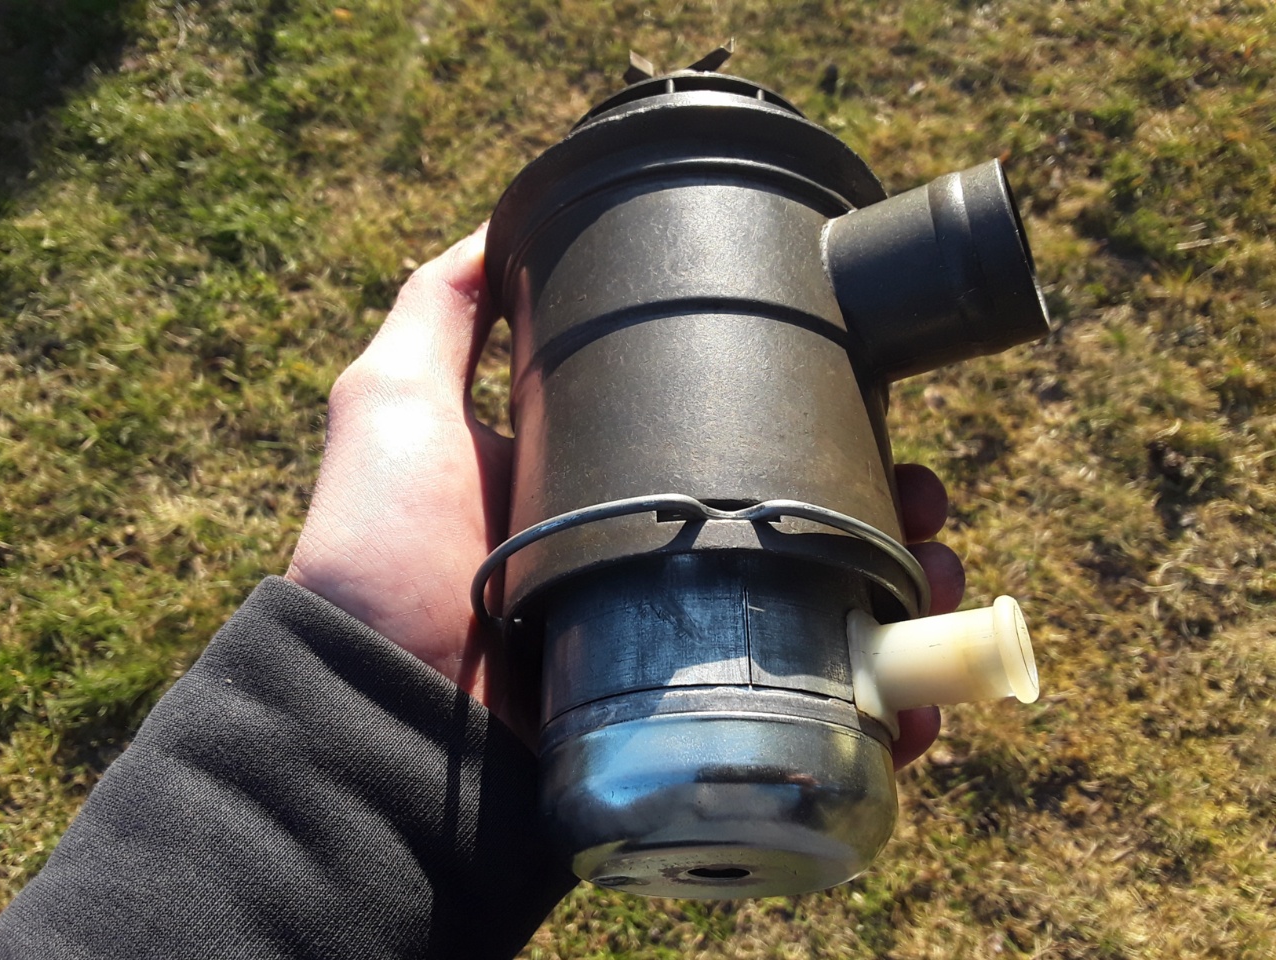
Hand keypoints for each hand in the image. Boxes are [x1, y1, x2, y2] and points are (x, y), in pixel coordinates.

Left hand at [286, 226, 962, 762]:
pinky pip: (809, 731)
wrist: (376, 717)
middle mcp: (659, 581)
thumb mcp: (396, 404)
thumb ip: (441, 314)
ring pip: (828, 636)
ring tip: (939, 595)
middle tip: (930, 516)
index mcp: (618, 505)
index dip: (824, 440)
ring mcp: (681, 665)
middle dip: (890, 527)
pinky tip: (917, 707)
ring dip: (905, 618)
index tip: (882, 424)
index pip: (751, 461)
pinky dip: (879, 721)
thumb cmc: (384, 556)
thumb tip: (499, 222)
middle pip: (808, 543)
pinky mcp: (692, 740)